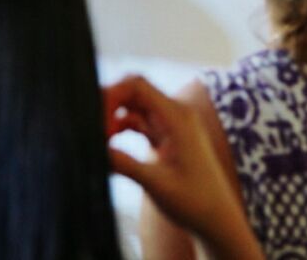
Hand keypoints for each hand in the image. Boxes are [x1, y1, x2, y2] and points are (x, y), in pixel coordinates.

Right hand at [104, 75, 262, 259]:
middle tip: (90, 129)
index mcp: (177, 117)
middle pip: (132, 92)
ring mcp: (170, 124)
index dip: (111, 94)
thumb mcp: (156, 184)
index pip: (137, 85)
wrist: (217, 220)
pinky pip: (137, 121)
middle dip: (108, 105)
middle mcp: (174, 114)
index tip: (94, 119)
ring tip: (97, 141)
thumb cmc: (194, 203)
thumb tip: (92, 149)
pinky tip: (108, 146)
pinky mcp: (165, 135)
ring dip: (112, 119)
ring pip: (133, 107)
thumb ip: (124, 164)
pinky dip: (120, 129)